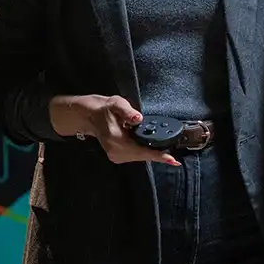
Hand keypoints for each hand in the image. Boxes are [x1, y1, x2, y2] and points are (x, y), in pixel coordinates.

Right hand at [50, 94, 179, 165]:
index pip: (141, 151)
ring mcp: (115, 155)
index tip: (172, 160)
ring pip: (139, 157)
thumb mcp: (116, 104)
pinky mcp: (117, 156)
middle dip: (157, 154)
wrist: (90, 115)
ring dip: (151, 153)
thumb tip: (138, 118)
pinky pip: (135, 155)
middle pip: (142, 156)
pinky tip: (151, 148)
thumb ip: (128, 111)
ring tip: (164, 151)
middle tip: (172, 156)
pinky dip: (144, 152)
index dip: (158, 155)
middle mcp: (115, 151)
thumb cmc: (103, 109)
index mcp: (116, 140)